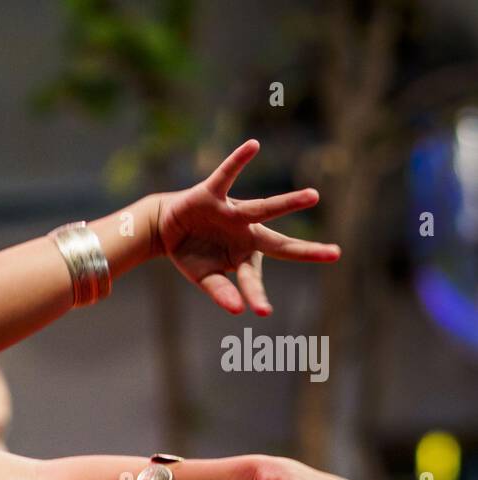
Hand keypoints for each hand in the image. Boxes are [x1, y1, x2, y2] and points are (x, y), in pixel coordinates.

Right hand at [153, 139, 340, 314]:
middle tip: (335, 254)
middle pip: (279, 243)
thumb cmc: (192, 253)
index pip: (255, 278)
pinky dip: (238, 161)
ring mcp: (232, 213)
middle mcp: (246, 233)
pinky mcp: (212, 195)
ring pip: (263, 209)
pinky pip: (226, 175)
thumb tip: (238, 310)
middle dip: (304, 250)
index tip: (264, 313)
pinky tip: (253, 146)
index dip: (257, 294)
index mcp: (245, 254)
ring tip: (313, 197)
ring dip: (287, 204)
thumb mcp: (203, 276)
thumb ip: (220, 291)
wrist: (166, 227)